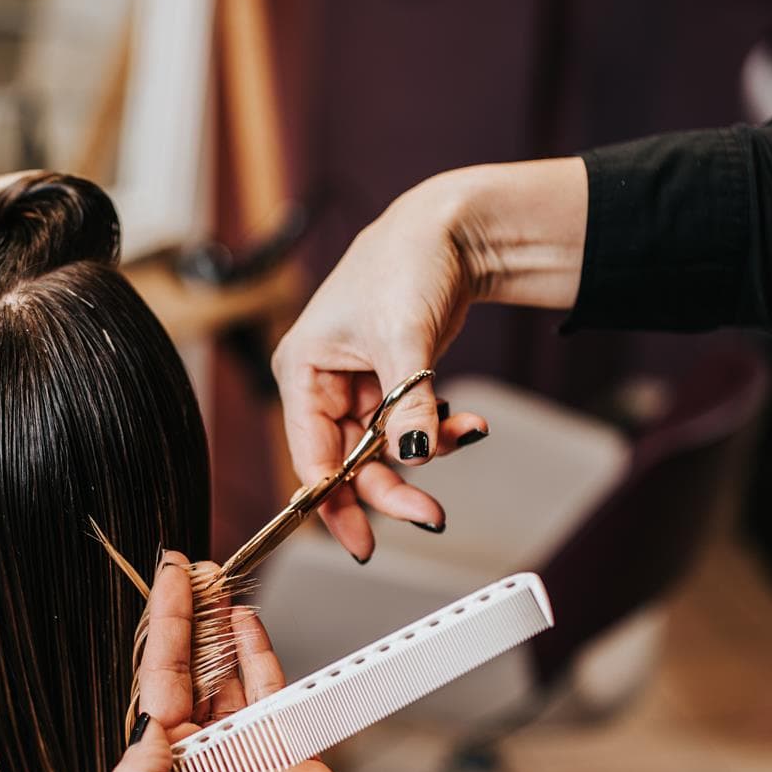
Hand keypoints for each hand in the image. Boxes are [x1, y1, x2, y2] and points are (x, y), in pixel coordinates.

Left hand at [113, 555, 538, 771]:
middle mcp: (198, 764)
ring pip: (224, 674)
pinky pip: (266, 687)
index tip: (165, 587)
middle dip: (185, 621)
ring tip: (215, 580)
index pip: (154, 692)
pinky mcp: (288, 749)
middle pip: (185, 675)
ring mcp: (243, 753)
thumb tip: (143, 725)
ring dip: (218, 628)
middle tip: (187, 568)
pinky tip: (245, 620)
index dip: (160, 636)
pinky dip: (256, 651)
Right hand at [272, 159, 588, 559]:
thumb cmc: (407, 262)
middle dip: (394, 487)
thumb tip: (412, 458)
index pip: (310, 456)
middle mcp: (324, 385)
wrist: (453, 229)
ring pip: (385, 450)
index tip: (363, 543)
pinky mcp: (392, 384)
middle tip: (431, 516)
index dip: (333, 505)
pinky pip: (412, 428)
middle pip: (349, 463)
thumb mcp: (404, 339)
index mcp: (303, 371)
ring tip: (467, 432)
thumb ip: (406, 405)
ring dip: (428, 452)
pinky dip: (441, 430)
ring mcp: (359, 387)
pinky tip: (469, 422)